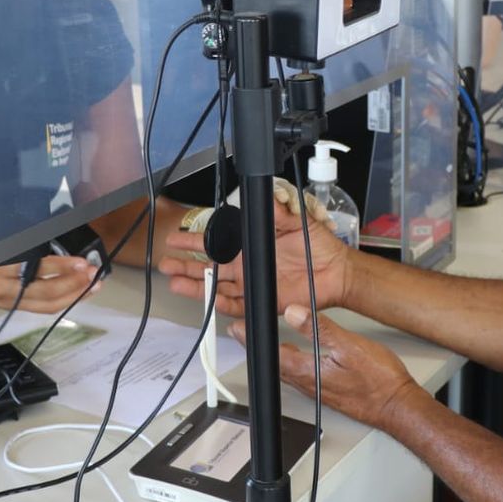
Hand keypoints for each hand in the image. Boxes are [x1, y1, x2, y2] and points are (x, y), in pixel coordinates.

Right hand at [0, 256, 99, 313]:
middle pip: (44, 294)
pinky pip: (41, 309)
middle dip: (73, 285)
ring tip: (93, 285)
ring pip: (46, 306)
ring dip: (73, 295)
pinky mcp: (11, 309)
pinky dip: (63, 302)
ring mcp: (6, 303)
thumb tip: (50, 246)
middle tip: (93, 274)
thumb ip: (16, 249)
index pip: (33, 271)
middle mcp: (1, 292)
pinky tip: (77, 294)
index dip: (60, 268)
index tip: (80, 262)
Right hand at [160, 199, 352, 316]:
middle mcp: (247, 266)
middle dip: (186, 266)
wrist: (336, 270)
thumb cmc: (317, 246)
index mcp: (250, 246)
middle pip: (209, 268)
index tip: (175, 240)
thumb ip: (276, 211)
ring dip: (196, 286)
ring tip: (174, 282)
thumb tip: (263, 197)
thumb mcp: (295, 220)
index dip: (194, 243)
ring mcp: (253, 284)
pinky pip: (238, 305)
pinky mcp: (263, 301)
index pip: (216, 244)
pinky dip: (223, 304)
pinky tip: (209, 300)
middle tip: (166, 264)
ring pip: (217, 287)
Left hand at [239, 305, 422, 429]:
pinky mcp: (331, 394)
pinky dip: (295, 365)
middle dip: (261, 350)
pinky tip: (303, 359)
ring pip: (290, 373)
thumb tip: (294, 313)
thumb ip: (320, 328)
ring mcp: (320, 392)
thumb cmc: (379, 381)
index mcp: (310, 372)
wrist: (398, 406)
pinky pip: (304, 378)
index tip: (239, 329)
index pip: (273, 355)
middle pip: (277, 366)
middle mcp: (311, 385)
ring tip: (271, 344)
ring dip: (277, 358)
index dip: (253, 340)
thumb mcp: (350, 346)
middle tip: (247, 335)